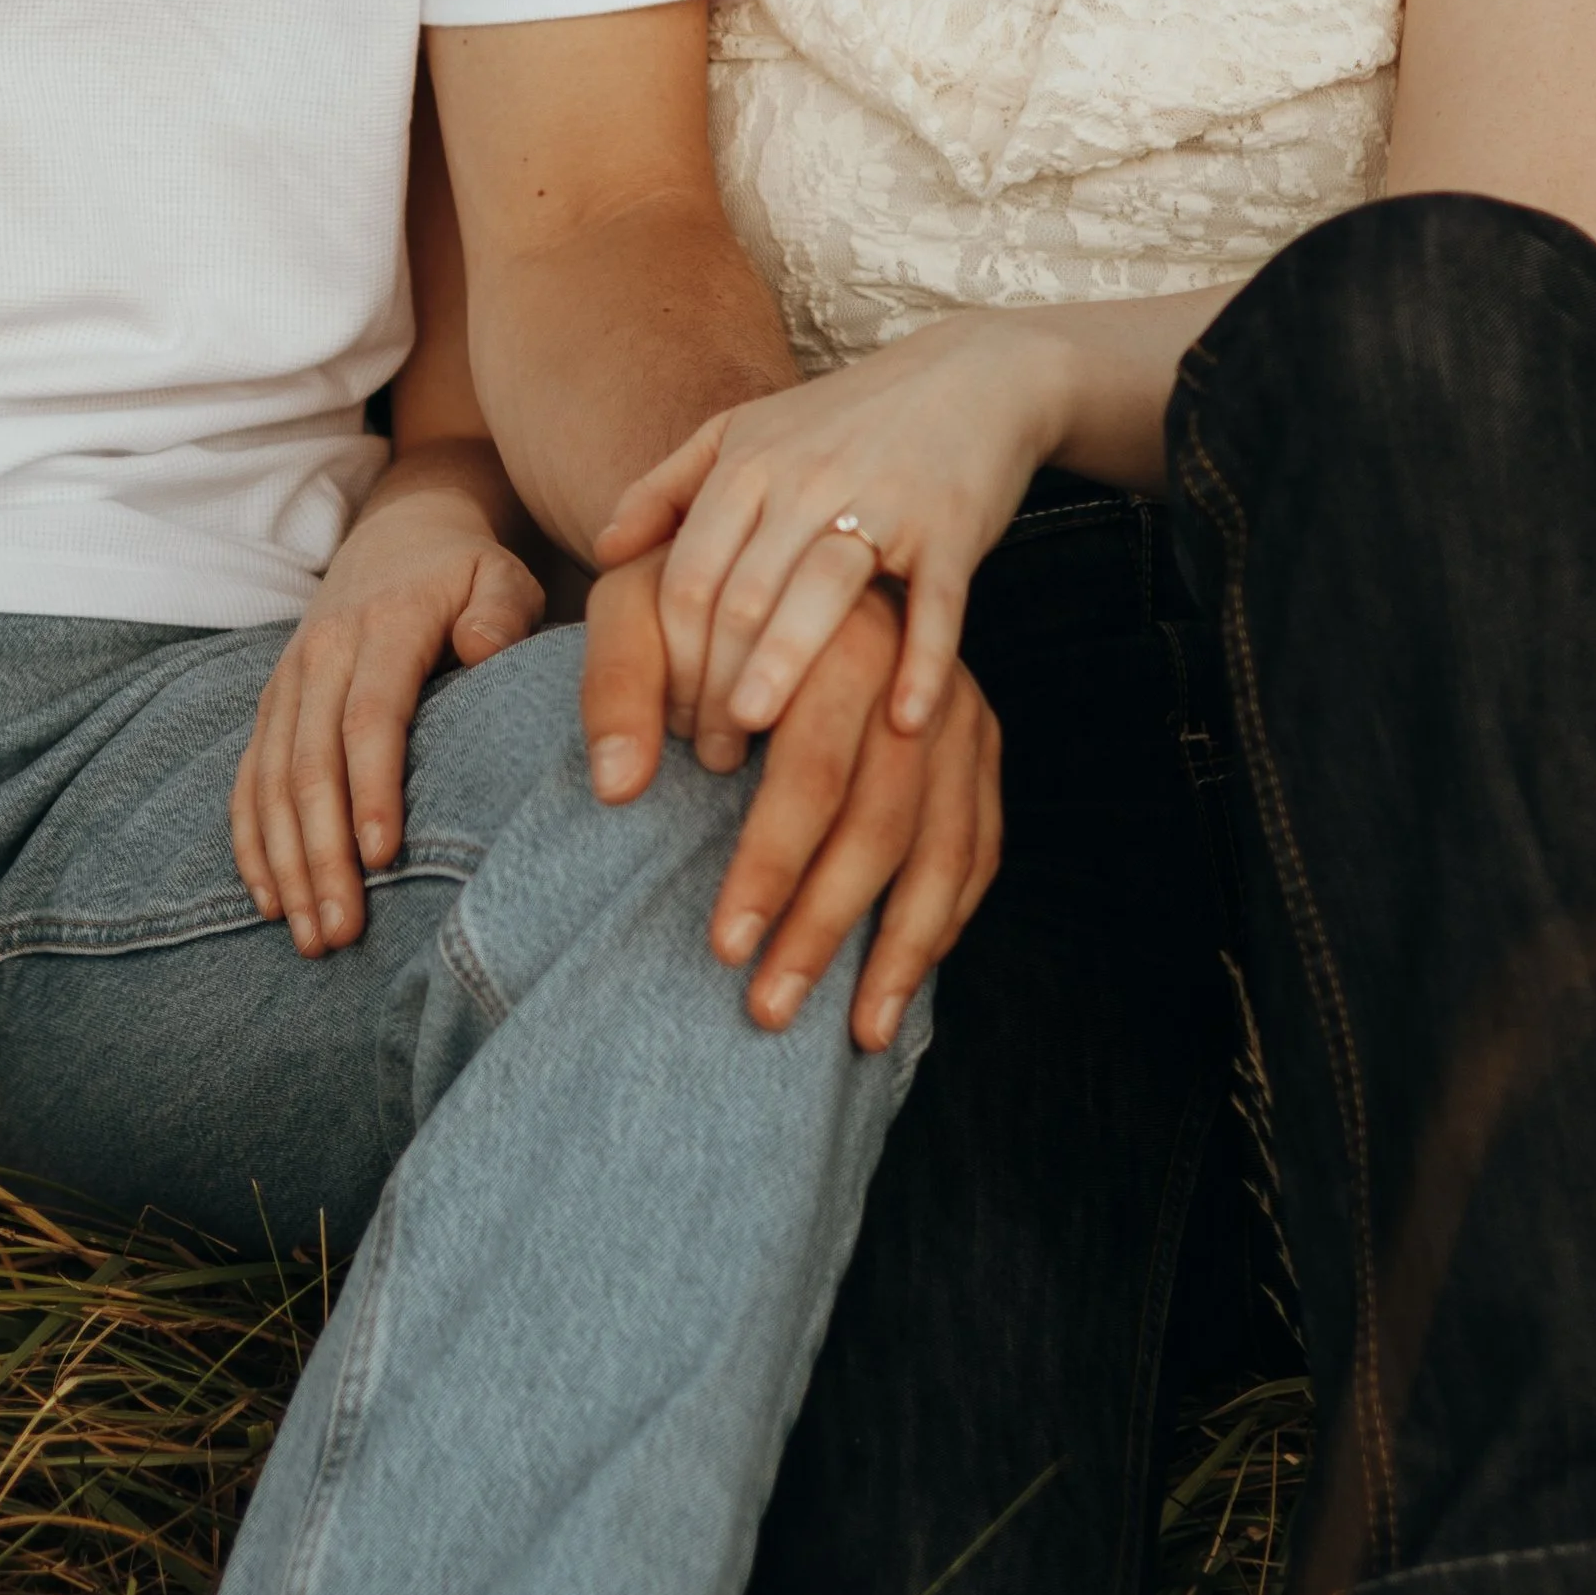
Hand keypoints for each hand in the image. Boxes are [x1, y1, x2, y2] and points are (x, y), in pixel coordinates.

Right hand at [233, 461, 543, 956]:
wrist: (400, 531)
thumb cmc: (469, 573)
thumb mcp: (503, 574)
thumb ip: (502, 610)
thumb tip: (484, 649)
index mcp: (385, 625)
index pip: (370, 714)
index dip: (371, 786)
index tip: (381, 856)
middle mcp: (323, 652)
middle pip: (311, 762)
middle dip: (320, 854)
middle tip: (341, 932)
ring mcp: (289, 680)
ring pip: (272, 780)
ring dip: (285, 863)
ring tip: (311, 936)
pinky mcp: (272, 703)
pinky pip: (247, 777)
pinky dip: (251, 840)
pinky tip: (267, 898)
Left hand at [582, 553, 1001, 1049]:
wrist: (764, 563)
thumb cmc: (688, 601)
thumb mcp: (633, 608)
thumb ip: (618, 686)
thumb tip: (616, 788)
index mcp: (839, 635)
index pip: (814, 765)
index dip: (772, 860)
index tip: (723, 943)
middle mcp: (914, 676)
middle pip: (883, 818)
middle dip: (826, 924)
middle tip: (765, 1006)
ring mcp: (958, 714)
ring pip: (944, 847)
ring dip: (899, 949)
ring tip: (851, 1031)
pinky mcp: (977, 747)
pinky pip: (978, 850)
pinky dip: (945, 922)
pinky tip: (898, 983)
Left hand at [594, 314, 1073, 749]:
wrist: (973, 376)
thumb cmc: (846, 421)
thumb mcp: (746, 430)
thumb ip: (668, 486)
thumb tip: (603, 550)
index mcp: (750, 464)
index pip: (688, 574)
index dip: (669, 653)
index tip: (668, 717)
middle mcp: (808, 481)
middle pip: (743, 596)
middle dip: (716, 683)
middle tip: (710, 754)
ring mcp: (882, 503)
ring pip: (821, 594)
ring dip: (785, 669)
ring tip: (758, 736)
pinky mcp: (952, 527)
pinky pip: (934, 605)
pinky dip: (920, 665)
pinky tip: (901, 723)